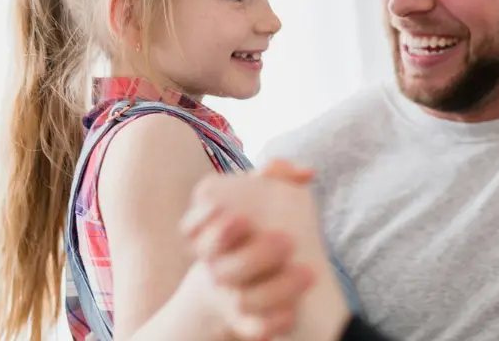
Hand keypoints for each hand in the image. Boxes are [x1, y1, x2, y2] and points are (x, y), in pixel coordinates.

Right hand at [183, 163, 351, 340]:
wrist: (242, 281)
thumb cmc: (254, 230)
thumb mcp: (260, 200)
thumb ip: (278, 178)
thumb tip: (306, 172)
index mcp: (208, 236)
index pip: (192, 229)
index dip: (209, 224)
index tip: (241, 218)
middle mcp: (215, 267)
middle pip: (222, 266)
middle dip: (254, 255)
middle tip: (286, 242)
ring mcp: (228, 295)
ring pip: (243, 299)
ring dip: (276, 288)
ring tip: (307, 274)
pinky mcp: (244, 321)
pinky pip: (253, 328)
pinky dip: (271, 323)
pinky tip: (292, 313)